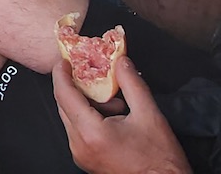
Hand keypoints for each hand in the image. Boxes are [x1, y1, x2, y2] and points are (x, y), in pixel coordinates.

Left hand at [52, 58, 190, 173]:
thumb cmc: (159, 159)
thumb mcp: (149, 114)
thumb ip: (132, 83)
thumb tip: (121, 62)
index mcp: (91, 133)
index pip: (64, 95)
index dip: (61, 74)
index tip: (64, 60)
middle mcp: (79, 145)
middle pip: (64, 105)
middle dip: (78, 87)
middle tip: (96, 75)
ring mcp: (80, 154)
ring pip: (71, 117)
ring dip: (87, 104)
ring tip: (116, 105)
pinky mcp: (85, 159)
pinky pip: (78, 130)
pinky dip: (89, 118)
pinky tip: (113, 118)